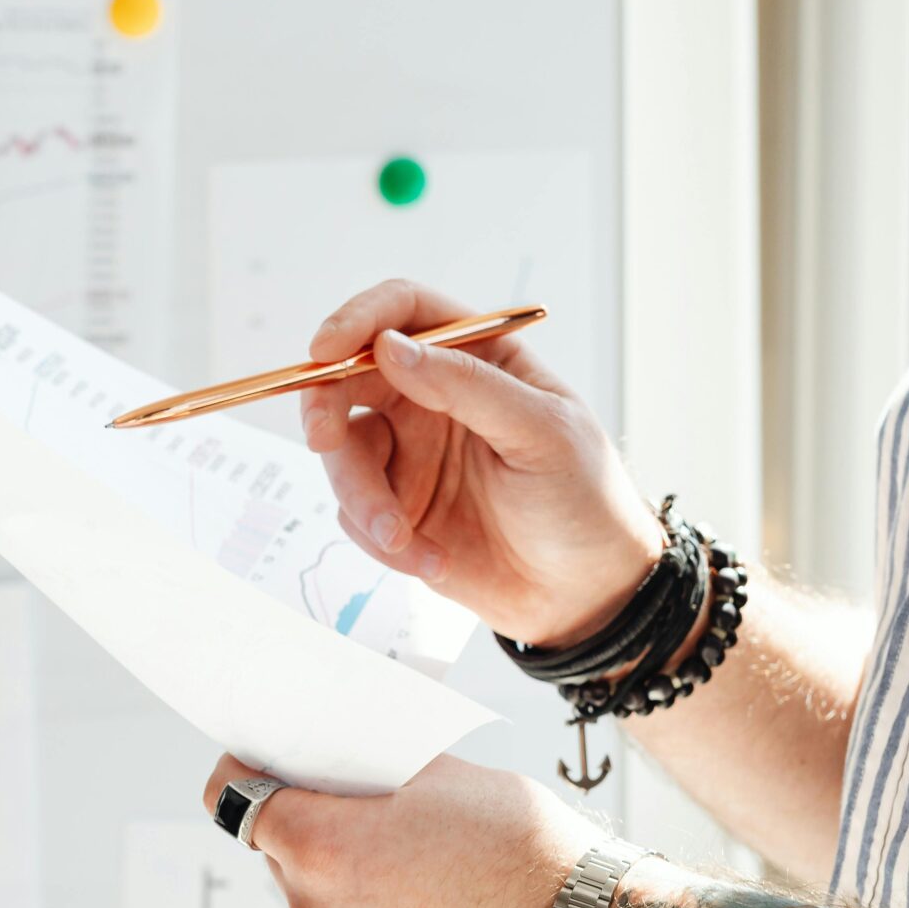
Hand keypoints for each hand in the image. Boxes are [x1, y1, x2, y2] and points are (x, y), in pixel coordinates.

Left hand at [201, 752, 599, 907]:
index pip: (234, 799)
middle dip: (315, 831)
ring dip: (348, 885)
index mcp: (321, 846)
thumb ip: (372, 767)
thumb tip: (341, 763)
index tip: (263, 768)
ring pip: (319, 904)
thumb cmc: (522, 850)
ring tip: (419, 875)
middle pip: (282, 853)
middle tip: (373, 819)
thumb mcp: (442, 774)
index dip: (246, 774)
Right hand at [300, 279, 663, 646]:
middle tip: (322, 440)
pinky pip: (355, 515)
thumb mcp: (542, 433)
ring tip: (404, 539)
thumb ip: (467, 386)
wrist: (586, 595)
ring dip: (363, 498)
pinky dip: (383, 542)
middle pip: (349, 376)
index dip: (358, 320)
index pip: (404, 312)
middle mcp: (433, 398)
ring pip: (342, 454)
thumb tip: (389, 347)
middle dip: (324, 406)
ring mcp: (410, 456)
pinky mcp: (397, 510)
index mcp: (477, 359)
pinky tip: (434, 561)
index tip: (326, 350)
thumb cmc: (584, 500)